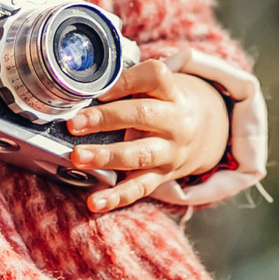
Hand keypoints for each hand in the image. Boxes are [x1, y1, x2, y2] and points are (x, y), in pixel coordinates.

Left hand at [62, 61, 230, 213]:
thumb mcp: (156, 88)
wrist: (204, 133)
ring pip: (140, 154)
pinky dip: (116, 197)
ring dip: (107, 156)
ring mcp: (170, 152)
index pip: (155, 77)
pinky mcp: (162, 176)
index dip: (126, 81)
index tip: (99, 89)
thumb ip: (128, 84)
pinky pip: (139, 188)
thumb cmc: (165, 105)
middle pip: (142, 115)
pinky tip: (95, 202)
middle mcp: (175, 121)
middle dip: (106, 119)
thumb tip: (82, 85)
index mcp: (172, 93)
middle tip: (74, 123)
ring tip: (78, 156)